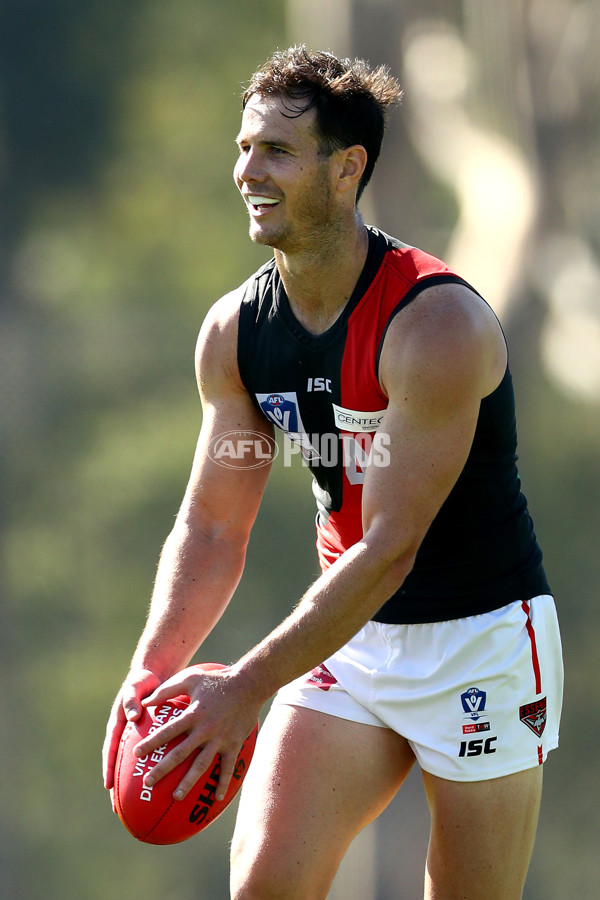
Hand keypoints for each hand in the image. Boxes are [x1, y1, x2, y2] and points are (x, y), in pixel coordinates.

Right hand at [102, 668, 160, 796]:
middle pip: (119, 764)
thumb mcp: (135, 688)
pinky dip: (155, 769)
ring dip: (134, 783)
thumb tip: (133, 716)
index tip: (108, 786)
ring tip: (141, 805)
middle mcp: (125, 735)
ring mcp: (136, 738)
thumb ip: (132, 700)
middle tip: (118, 808)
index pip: (110, 750)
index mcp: (118, 726)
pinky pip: (152, 756)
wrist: (152, 675)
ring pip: (134, 765)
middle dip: (118, 786)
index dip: (109, 768)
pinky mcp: (150, 738)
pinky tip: (166, 784)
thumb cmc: (141, 681)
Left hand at [133, 664, 261, 802]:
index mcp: (193, 714)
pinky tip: (217, 798)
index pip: (168, 732)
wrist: (248, 684)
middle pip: (180, 753)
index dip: (151, 743)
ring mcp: (220, 739)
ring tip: (176, 796)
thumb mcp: (190, 679)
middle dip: (162, 769)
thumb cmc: (216, 680)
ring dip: (188, 782)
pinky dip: (223, 783)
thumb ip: (167, 690)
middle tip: (147, 783)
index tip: (136, 754)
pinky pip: (228, 767)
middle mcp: (205, 729)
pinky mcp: (234, 744)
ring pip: (201, 765)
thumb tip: (146, 702)